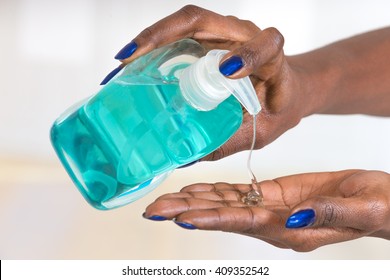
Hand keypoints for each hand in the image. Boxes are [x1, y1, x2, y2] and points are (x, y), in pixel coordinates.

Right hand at [105, 5, 311, 159]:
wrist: (284, 90)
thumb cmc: (276, 109)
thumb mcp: (260, 131)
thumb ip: (225, 143)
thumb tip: (180, 157)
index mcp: (271, 59)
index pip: (266, 45)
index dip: (248, 53)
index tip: (227, 72)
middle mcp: (243, 36)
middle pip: (201, 21)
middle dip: (160, 36)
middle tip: (129, 59)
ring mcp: (223, 34)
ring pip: (183, 24)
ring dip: (149, 39)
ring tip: (122, 63)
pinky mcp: (207, 40)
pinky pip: (177, 36)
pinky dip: (151, 47)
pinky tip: (132, 64)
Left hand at [143, 170, 389, 250]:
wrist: (378, 198)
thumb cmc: (376, 205)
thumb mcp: (361, 208)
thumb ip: (326, 214)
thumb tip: (293, 219)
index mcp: (291, 230)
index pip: (242, 223)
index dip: (211, 219)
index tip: (180, 217)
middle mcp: (272, 223)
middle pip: (222, 216)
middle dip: (187, 211)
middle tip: (153, 207)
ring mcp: (270, 209)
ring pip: (224, 204)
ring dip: (193, 200)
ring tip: (164, 198)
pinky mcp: (272, 194)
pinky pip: (237, 193)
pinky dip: (214, 190)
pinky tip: (195, 188)